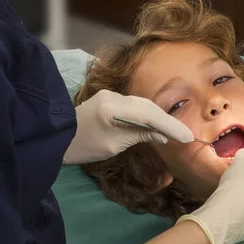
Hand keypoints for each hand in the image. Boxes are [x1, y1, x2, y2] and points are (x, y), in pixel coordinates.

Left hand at [64, 89, 193, 163]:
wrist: (56, 138)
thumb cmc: (81, 147)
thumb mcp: (113, 145)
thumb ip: (138, 135)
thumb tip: (162, 136)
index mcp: (111, 108)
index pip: (148, 114)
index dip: (169, 125)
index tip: (187, 138)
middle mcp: (113, 96)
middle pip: (147, 106)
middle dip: (167, 121)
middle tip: (186, 136)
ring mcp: (110, 95)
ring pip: (142, 105)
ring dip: (159, 118)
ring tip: (175, 133)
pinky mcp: (109, 99)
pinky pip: (134, 106)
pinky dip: (147, 116)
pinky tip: (156, 126)